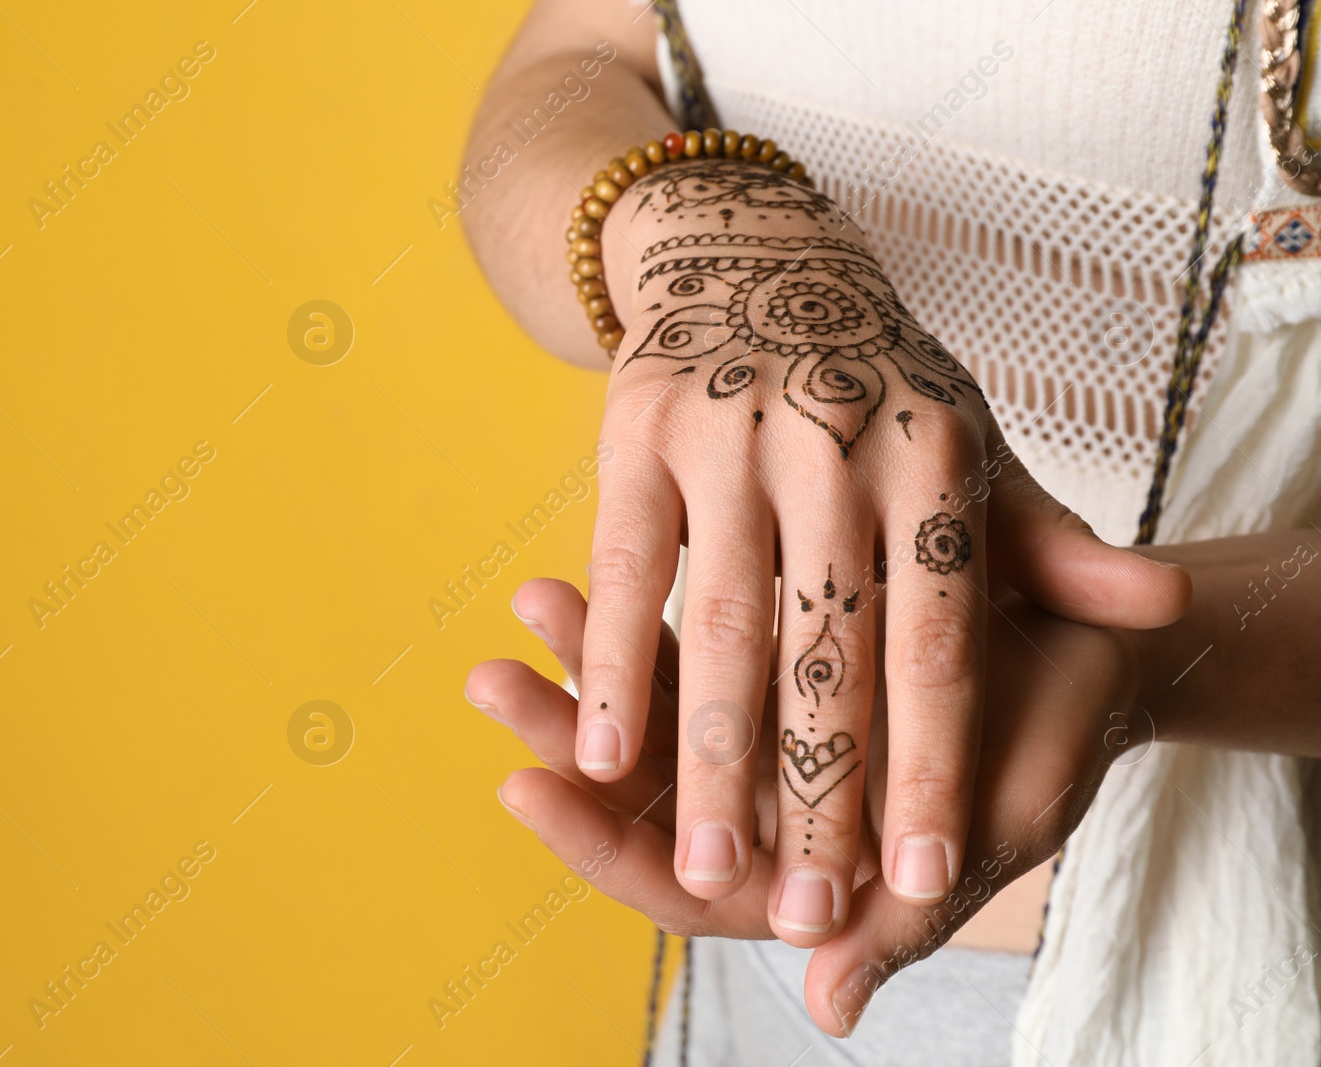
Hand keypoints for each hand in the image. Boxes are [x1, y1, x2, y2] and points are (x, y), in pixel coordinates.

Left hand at [473, 576, 1136, 1035]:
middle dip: (561, 739)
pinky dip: (635, 619)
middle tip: (489, 682)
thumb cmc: (1052, 743)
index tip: (523, 788)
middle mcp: (762, 812)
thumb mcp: (994, 821)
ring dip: (583, 664)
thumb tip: (829, 1012)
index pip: (677, 882)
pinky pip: (685, 649)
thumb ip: (904, 915)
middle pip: (641, 794)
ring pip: (651, 716)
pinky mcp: (765, 665)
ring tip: (524, 600)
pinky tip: (579, 570)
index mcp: (802, 877)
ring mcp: (757, 737)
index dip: (601, 844)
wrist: (1092, 650)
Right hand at [573, 156, 1185, 939]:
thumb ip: (1047, 538)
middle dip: (817, 788)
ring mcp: (729, 434)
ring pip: (719, 621)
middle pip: (827, 646)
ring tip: (706, 869)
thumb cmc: (874, 382)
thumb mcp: (970, 445)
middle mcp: (834, 442)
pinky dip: (609, 664)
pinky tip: (602, 758)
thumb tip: (1161, 603)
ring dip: (709, 754)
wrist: (750, 255)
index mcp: (933, 453)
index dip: (929, 761)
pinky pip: (622, 568)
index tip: (922, 879)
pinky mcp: (638, 433)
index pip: (940, 635)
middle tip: (809, 910)